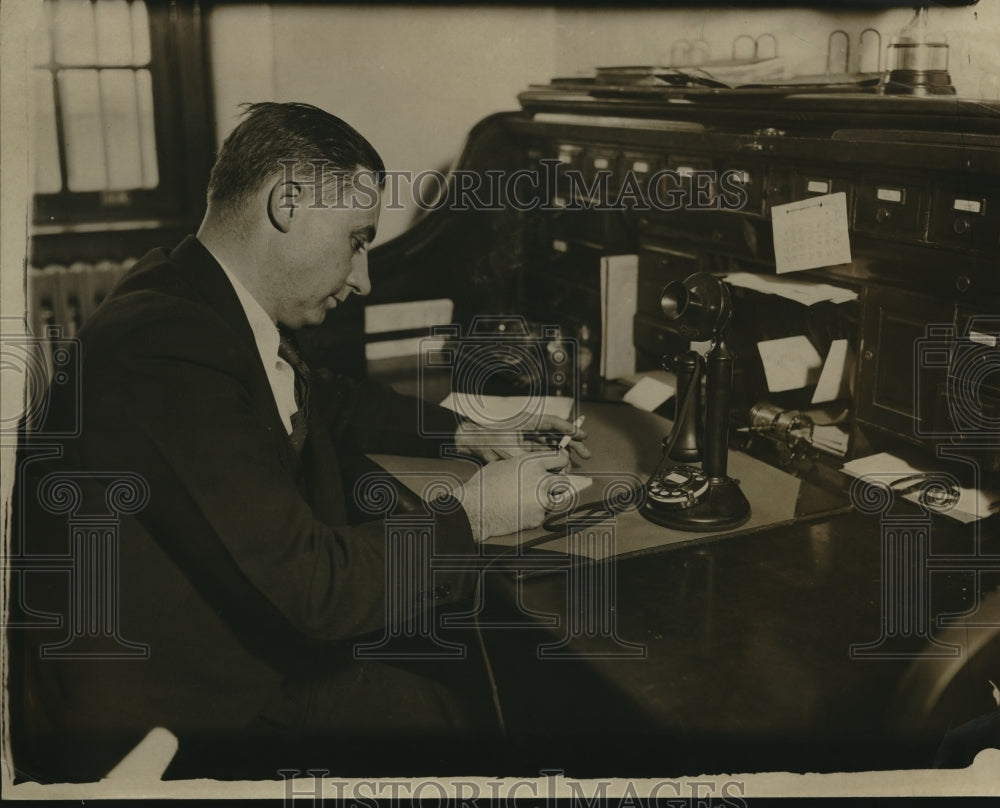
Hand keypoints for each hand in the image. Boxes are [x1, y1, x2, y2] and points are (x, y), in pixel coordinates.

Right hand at [453, 450, 570, 541]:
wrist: (475, 508)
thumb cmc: (484, 485)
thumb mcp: (503, 465)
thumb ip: (524, 465)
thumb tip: (532, 466)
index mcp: (532, 463)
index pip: (561, 459)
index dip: (561, 462)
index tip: (559, 466)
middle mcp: (541, 480)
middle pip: (564, 481)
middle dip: (556, 483)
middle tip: (544, 486)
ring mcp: (541, 501)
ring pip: (555, 499)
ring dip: (546, 499)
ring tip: (526, 499)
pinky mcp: (537, 518)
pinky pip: (542, 514)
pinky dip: (533, 514)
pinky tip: (519, 511)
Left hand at [454, 415, 589, 461]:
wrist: (470, 442)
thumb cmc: (487, 438)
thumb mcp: (508, 447)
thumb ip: (528, 456)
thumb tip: (544, 464)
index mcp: (528, 422)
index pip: (552, 423)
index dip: (568, 428)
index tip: (581, 434)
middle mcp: (531, 429)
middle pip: (557, 434)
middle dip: (573, 443)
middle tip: (586, 453)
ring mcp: (528, 439)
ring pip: (552, 445)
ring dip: (565, 454)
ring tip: (577, 463)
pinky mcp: (525, 449)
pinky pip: (544, 454)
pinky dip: (553, 460)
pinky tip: (562, 468)